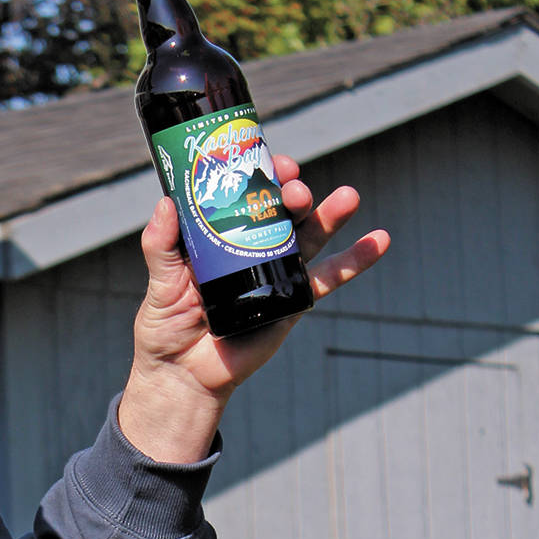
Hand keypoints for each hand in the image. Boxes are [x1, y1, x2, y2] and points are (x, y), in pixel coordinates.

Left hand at [118, 158, 390, 462]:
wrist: (184, 375)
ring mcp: (277, 271)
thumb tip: (165, 204)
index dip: (262, 172)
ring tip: (348, 198)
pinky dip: (356, 260)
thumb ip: (161, 245)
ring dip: (331, 214)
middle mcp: (254, 245)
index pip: (248, 192)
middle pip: (282, 209)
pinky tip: (379, 240)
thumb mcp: (159, 281)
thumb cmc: (166, 325)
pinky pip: (328, 278)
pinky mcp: (294, 301)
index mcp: (223, 233)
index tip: (271, 164)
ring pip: (311, 236)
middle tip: (295, 191)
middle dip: (293, 193)